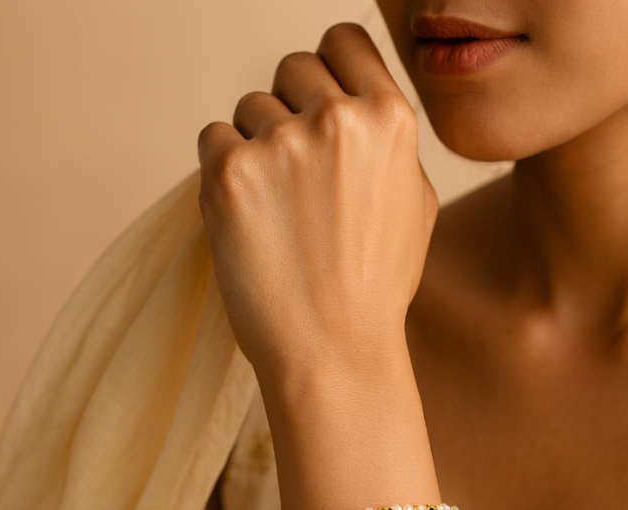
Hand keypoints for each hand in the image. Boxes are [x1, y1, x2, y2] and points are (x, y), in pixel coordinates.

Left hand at [197, 23, 437, 380]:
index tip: (317, 100)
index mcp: (390, 118)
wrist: (334, 351)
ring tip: (278, 214)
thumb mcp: (415, 204)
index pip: (341, 40)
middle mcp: (337, 119)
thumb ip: (388, 141)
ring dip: (255, 148)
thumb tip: (359, 99)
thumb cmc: (375, 285)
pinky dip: (225, 174)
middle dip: (289, 110)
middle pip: (289, 68)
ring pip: (247, 108)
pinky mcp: (230, 173)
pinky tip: (250, 221)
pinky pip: (213, 139)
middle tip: (296, 176)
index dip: (327, 69)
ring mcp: (280, 143)